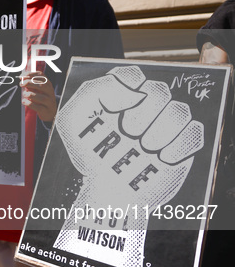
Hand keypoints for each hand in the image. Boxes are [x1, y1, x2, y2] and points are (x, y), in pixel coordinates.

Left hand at [20, 71, 56, 121]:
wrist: (51, 112)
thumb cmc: (42, 99)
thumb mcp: (39, 91)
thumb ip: (32, 85)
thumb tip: (23, 80)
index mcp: (48, 84)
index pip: (41, 76)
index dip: (31, 74)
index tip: (22, 76)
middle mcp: (50, 92)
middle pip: (41, 85)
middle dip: (29, 83)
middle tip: (21, 84)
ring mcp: (49, 102)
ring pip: (41, 97)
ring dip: (30, 94)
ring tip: (24, 94)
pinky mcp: (46, 110)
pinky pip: (38, 107)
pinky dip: (29, 103)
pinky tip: (24, 101)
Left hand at [53, 66, 203, 266]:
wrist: (106, 191)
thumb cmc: (89, 155)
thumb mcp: (73, 119)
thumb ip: (93, 90)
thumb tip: (132, 90)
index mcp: (121, 97)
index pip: (133, 74)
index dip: (127, 87)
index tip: (113, 109)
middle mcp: (145, 108)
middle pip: (159, 90)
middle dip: (142, 113)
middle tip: (127, 132)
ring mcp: (164, 127)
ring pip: (180, 110)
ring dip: (160, 130)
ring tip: (143, 147)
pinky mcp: (181, 146)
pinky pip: (194, 132)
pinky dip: (178, 144)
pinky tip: (160, 158)